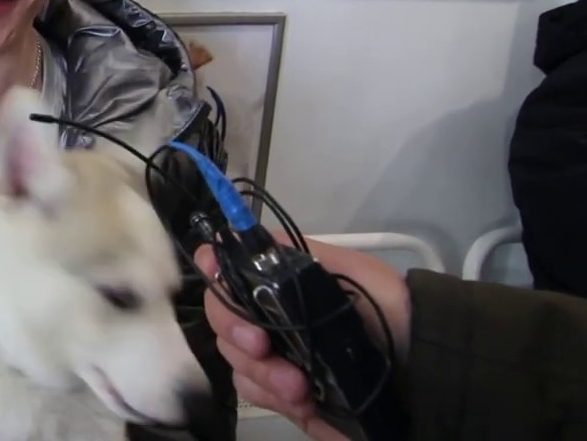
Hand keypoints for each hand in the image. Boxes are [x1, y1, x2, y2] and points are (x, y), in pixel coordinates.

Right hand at [194, 234, 412, 440]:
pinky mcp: (282, 394)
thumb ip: (301, 255)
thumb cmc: (390, 311)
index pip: (226, 268)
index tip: (218, 280)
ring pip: (233, 359)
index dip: (212, 270)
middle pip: (220, 317)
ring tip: (300, 387)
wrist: (425, 369)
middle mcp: (267, 315)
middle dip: (236, 332)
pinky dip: (271, 396)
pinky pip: (252, 393)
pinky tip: (303, 400)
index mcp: (279, 281)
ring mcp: (273, 356)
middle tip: (263, 348)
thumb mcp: (351, 270)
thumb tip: (249, 238)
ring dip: (261, 373)